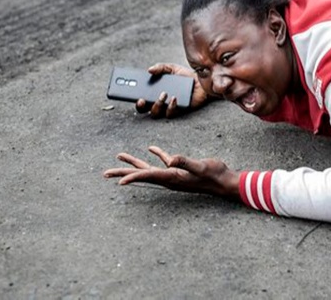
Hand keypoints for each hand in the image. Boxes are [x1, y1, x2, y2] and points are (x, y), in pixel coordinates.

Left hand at [104, 146, 239, 197]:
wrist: (225, 181)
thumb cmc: (215, 175)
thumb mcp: (201, 167)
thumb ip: (186, 162)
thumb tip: (170, 159)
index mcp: (172, 177)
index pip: (148, 176)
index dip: (132, 177)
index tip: (118, 182)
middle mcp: (169, 178)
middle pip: (141, 174)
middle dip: (123, 173)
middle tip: (105, 173)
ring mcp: (174, 174)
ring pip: (149, 168)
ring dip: (134, 163)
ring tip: (120, 158)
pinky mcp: (180, 169)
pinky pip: (163, 162)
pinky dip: (156, 155)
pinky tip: (151, 149)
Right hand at [135, 63, 214, 118]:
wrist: (201, 81)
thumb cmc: (185, 76)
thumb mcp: (171, 68)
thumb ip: (160, 68)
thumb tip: (149, 70)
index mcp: (156, 93)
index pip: (142, 100)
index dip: (137, 101)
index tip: (136, 96)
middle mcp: (161, 102)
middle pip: (146, 109)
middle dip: (142, 106)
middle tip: (143, 99)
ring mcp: (169, 108)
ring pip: (157, 113)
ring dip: (157, 105)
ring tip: (163, 94)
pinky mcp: (179, 110)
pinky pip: (171, 113)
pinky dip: (171, 106)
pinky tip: (174, 98)